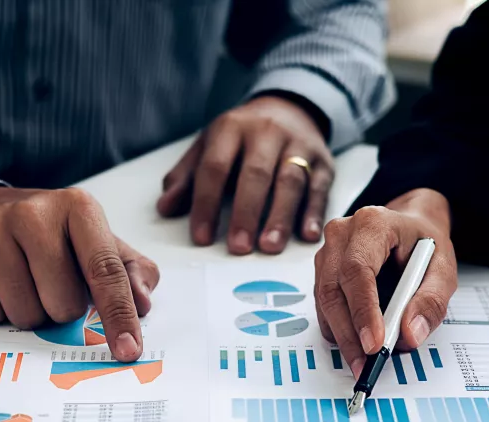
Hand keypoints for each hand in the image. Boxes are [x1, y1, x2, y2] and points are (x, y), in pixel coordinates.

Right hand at [0, 186, 159, 361]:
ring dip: (31, 313)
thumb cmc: (52, 237)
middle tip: (51, 286)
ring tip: (24, 283)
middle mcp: (32, 213)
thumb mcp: (97, 243)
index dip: (119, 315)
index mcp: (78, 208)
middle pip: (63, 304)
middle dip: (63, 310)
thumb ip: (130, 272)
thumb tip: (142, 303)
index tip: (128, 350)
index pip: (105, 270)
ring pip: (26, 314)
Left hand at [156, 95, 333, 254]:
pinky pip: (320, 187)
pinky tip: (307, 235)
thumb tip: (165, 207)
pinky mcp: (323, 161)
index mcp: (231, 128)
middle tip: (238, 247)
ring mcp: (298, 146)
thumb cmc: (243, 136)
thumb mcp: (209, 146)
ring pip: (290, 181)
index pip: (215, 168)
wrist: (290, 108)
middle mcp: (266, 133)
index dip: (207, 204)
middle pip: (256, 174)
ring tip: (270, 246)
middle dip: (246, 213)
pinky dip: (314, 213)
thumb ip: (186, 176)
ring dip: (281, 216)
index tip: (202, 237)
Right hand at [314, 189, 457, 377]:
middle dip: (349, 334)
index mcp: (373, 224)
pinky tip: (357, 342)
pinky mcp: (323, 272)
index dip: (363, 311)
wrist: (412, 227)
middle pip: (334, 290)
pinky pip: (324, 306)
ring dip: (342, 336)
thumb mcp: (444, 269)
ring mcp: (327, 252)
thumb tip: (409, 334)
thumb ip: (432, 301)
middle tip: (365, 365)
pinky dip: (339, 328)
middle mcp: (342, 234)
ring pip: (324, 301)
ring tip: (363, 361)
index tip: (374, 344)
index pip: (358, 270)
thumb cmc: (425, 244)